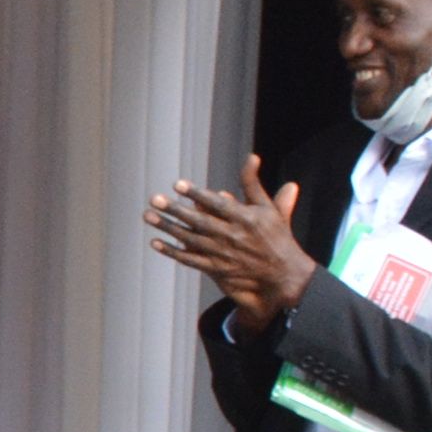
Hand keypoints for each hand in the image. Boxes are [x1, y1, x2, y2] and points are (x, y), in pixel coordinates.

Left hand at [146, 155, 312, 333]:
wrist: (282, 275)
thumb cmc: (275, 236)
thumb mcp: (268, 207)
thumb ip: (253, 183)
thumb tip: (252, 156)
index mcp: (245, 219)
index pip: (217, 204)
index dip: (196, 194)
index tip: (178, 184)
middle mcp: (232, 236)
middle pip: (199, 221)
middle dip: (175, 210)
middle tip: (154, 199)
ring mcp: (222, 254)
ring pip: (190, 239)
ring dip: (168, 228)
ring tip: (149, 216)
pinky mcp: (216, 268)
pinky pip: (190, 260)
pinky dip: (172, 251)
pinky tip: (156, 242)